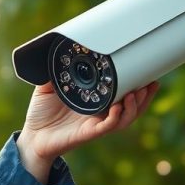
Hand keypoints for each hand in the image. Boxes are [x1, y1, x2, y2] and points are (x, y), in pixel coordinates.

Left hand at [16, 81, 158, 182]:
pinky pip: (107, 126)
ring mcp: (96, 124)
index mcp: (95, 101)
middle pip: (132, 108)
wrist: (31, 136)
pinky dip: (116, 117)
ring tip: (139, 92)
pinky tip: (119, 107)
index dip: (138, 86)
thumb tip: (60, 48)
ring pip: (125, 118)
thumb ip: (56, 69)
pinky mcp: (88, 134)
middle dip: (145, 97)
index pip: (123, 94)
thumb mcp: (49, 85)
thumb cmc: (41, 113)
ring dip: (135, 106)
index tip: (149, 73)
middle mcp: (100, 113)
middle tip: (152, 82)